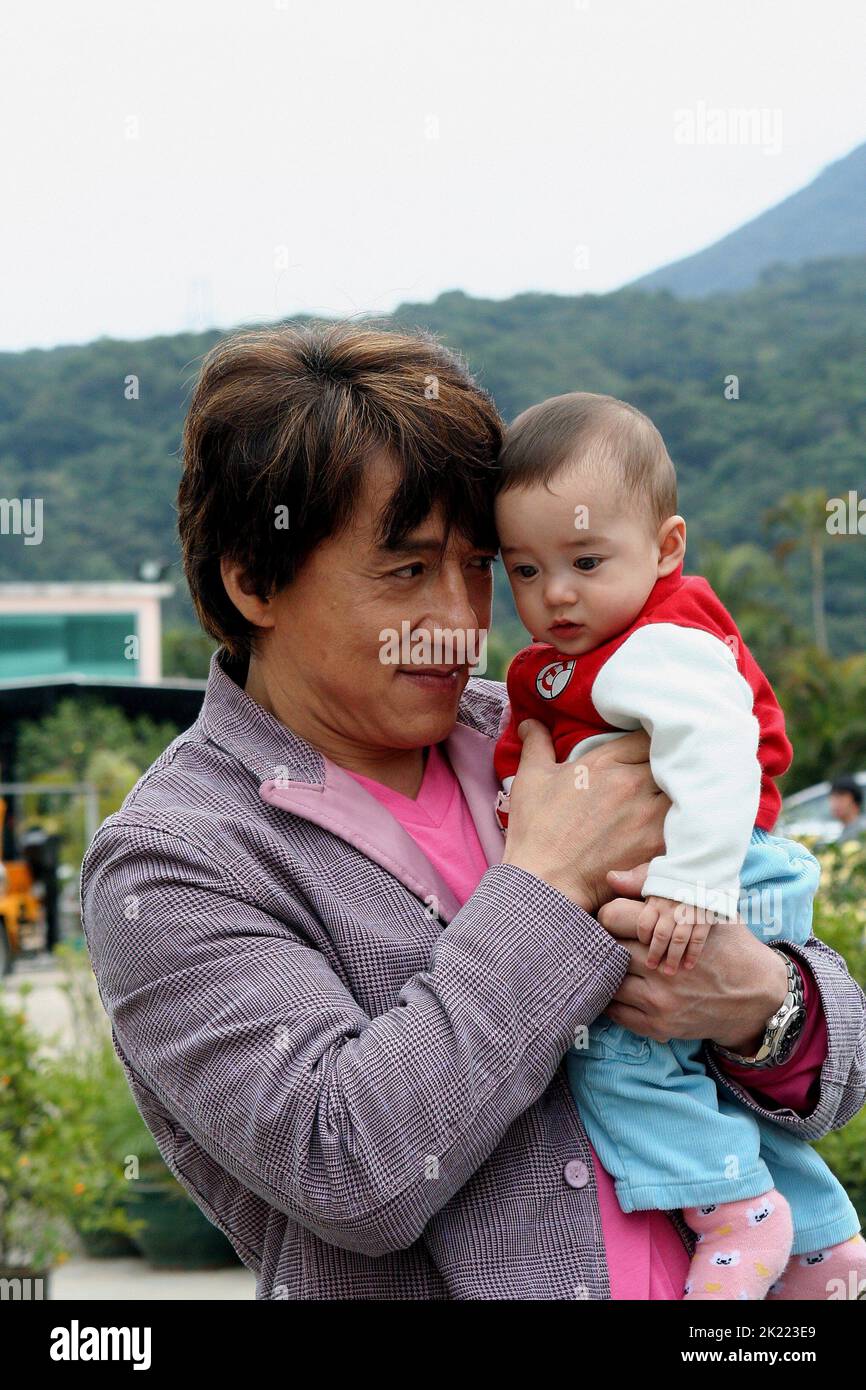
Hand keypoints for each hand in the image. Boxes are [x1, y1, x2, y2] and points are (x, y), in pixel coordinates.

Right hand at [500, 723, 667, 912]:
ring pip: (684, 789)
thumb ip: (536, 744)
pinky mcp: (658, 845)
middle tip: (667, 771)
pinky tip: (683, 825)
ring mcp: (649, 815)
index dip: (651, 741)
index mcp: (605, 762)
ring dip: (682, 791)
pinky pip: (687, 824)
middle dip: (669, 764)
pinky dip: (686, 821)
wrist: (544, 883)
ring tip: (681, 795)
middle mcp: (632, 783)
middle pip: (670, 760)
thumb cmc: (536, 831)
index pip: (646, 737)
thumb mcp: (530, 779)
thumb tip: (528, 721)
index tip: (649, 749)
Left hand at [598, 866, 788, 1050]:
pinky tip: (611, 992)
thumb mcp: (706, 909)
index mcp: (671, 933)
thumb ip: (657, 888)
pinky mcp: (660, 1025)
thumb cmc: (731, 945)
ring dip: (605, 974)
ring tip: (602, 966)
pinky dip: (612, 1003)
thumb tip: (611, 878)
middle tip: (600, 942)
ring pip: (610, 984)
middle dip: (603, 944)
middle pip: (609, 950)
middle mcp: (661, 969)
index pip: (614, 917)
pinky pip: (619, 1015)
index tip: (608, 919)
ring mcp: (659, 1001)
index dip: (607, 915)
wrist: (759, 995)